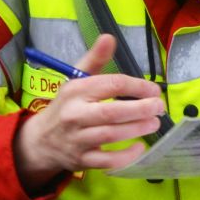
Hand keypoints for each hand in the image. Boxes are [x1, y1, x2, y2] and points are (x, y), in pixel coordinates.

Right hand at [14, 34, 165, 191]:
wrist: (40, 141)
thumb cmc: (67, 106)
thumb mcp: (77, 80)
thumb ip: (96, 59)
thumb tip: (109, 37)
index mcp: (76, 92)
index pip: (110, 85)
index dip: (136, 86)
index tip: (154, 90)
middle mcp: (75, 115)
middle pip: (111, 112)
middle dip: (140, 109)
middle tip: (159, 107)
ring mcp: (78, 140)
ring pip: (110, 135)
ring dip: (137, 129)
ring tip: (155, 122)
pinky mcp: (82, 160)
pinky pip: (106, 161)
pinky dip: (126, 157)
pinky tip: (141, 147)